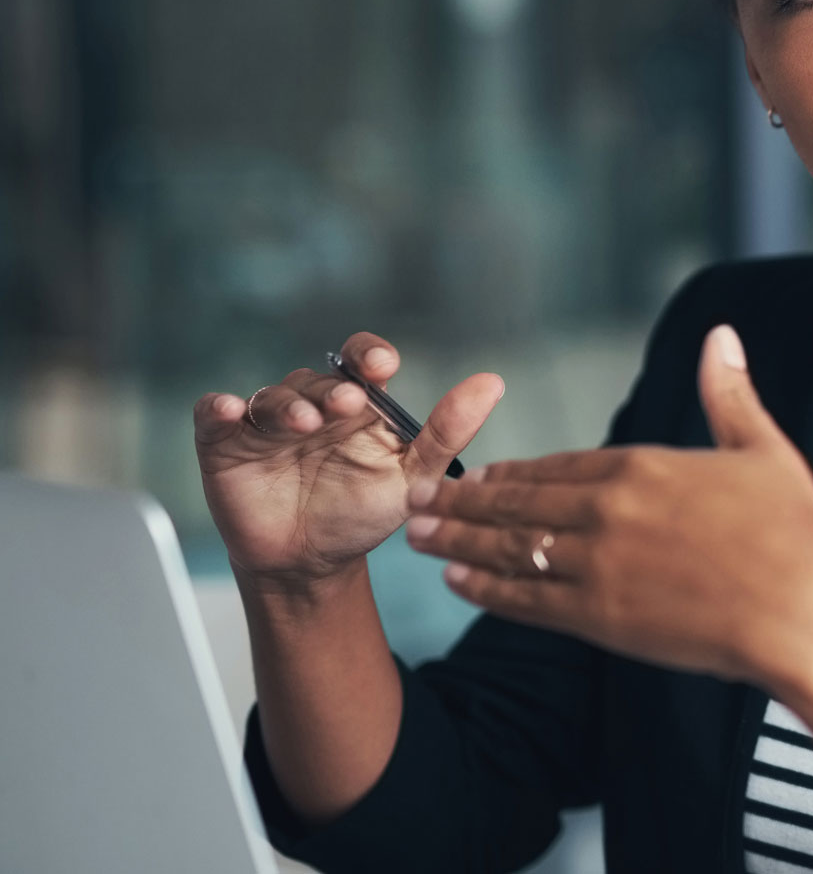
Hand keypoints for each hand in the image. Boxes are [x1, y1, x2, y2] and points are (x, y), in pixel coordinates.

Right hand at [196, 332, 504, 590]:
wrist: (311, 564)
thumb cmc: (362, 513)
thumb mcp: (413, 477)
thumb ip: (448, 432)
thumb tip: (493, 383)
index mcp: (359, 404)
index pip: (361, 359)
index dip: (368, 354)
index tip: (381, 364)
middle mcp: (313, 404)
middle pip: (317, 379)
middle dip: (332, 389)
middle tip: (347, 404)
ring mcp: (267, 423)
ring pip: (272, 396)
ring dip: (287, 404)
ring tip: (305, 422)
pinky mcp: (225, 445)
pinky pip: (214, 417)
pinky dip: (218, 409)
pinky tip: (226, 409)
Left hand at [404, 324, 812, 684]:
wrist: (803, 608)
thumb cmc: (795, 531)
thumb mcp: (763, 450)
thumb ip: (730, 395)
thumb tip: (720, 336)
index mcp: (644, 466)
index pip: (561, 465)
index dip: (515, 471)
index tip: (480, 471)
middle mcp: (608, 510)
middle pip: (520, 503)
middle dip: (465, 501)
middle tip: (421, 499)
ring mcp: (597, 565)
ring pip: (510, 549)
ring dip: (460, 542)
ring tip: (421, 538)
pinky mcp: (599, 618)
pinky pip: (527, 600)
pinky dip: (487, 591)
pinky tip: (459, 583)